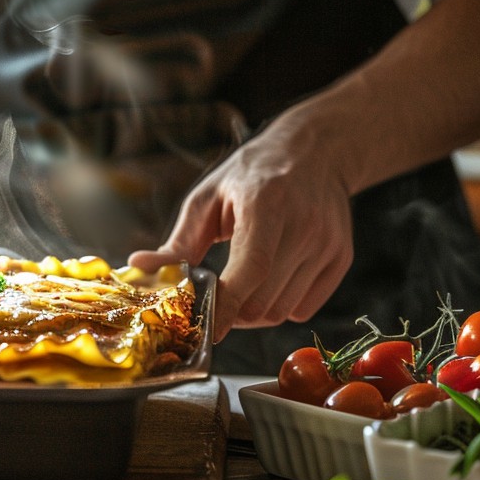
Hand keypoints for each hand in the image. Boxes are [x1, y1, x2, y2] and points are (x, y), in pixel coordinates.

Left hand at [127, 117, 354, 339]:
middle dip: (230, 312)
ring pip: (282, 310)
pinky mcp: (341, 258)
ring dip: (252, 312)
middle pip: (263, 300)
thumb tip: (138, 268)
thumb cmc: (251, 175)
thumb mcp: (208, 198)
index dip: (225, 305)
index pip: (250, 268)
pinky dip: (279, 306)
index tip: (202, 327)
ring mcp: (327, 243)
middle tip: (212, 300)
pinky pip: (303, 308)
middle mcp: (303, 224)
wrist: (314, 152)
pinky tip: (267, 280)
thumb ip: (178, 242)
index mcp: (266, 202)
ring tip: (238, 287)